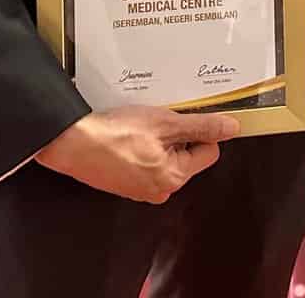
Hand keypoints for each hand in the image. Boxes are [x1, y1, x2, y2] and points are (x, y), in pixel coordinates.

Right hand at [35, 106, 240, 202]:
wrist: (72, 143)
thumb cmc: (115, 134)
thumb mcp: (166, 122)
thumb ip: (202, 126)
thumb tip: (232, 129)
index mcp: (174, 177)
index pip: (209, 151)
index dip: (201, 129)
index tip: (187, 115)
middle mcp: (160, 190)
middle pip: (187, 155)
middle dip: (178, 134)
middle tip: (160, 119)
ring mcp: (141, 189)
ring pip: (166, 157)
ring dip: (160, 138)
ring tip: (141, 126)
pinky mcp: (126, 183)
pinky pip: (147, 162)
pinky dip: (144, 147)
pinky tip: (130, 134)